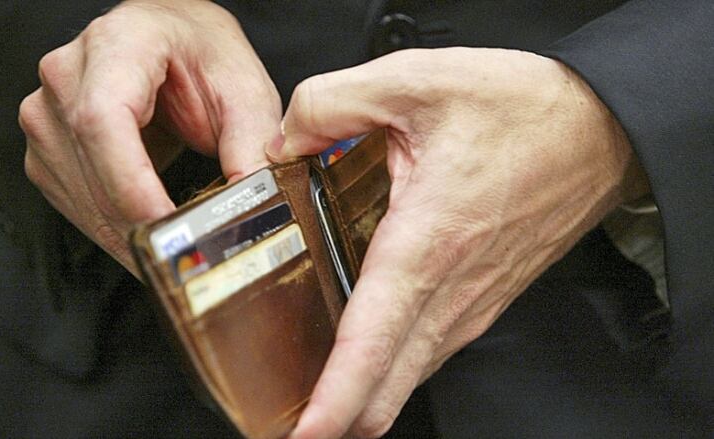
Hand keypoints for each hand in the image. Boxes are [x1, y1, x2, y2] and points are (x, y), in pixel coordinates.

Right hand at [19, 0, 281, 274]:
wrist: (172, 39)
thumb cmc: (202, 54)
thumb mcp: (244, 88)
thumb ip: (253, 142)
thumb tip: (254, 201)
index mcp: (119, 44)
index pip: (104, 118)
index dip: (132, 182)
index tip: (167, 224)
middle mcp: (69, 74)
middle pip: (91, 164)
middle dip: (138, 224)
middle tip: (185, 259)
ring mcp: (49, 110)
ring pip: (78, 193)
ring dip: (125, 237)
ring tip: (173, 255)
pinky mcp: (49, 146)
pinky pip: (71, 201)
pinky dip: (110, 229)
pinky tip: (144, 236)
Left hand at [270, 48, 648, 437]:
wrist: (601, 129)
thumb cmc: (525, 110)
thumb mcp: (416, 80)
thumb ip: (331, 103)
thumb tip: (283, 139)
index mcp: (429, 243)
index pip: (372, 344)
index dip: (333, 402)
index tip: (303, 436)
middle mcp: (453, 290)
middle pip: (387, 387)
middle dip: (337, 419)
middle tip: (285, 423)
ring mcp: (473, 304)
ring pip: (407, 377)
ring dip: (360, 398)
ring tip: (313, 402)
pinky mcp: (483, 301)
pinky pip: (427, 352)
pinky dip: (389, 370)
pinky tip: (363, 355)